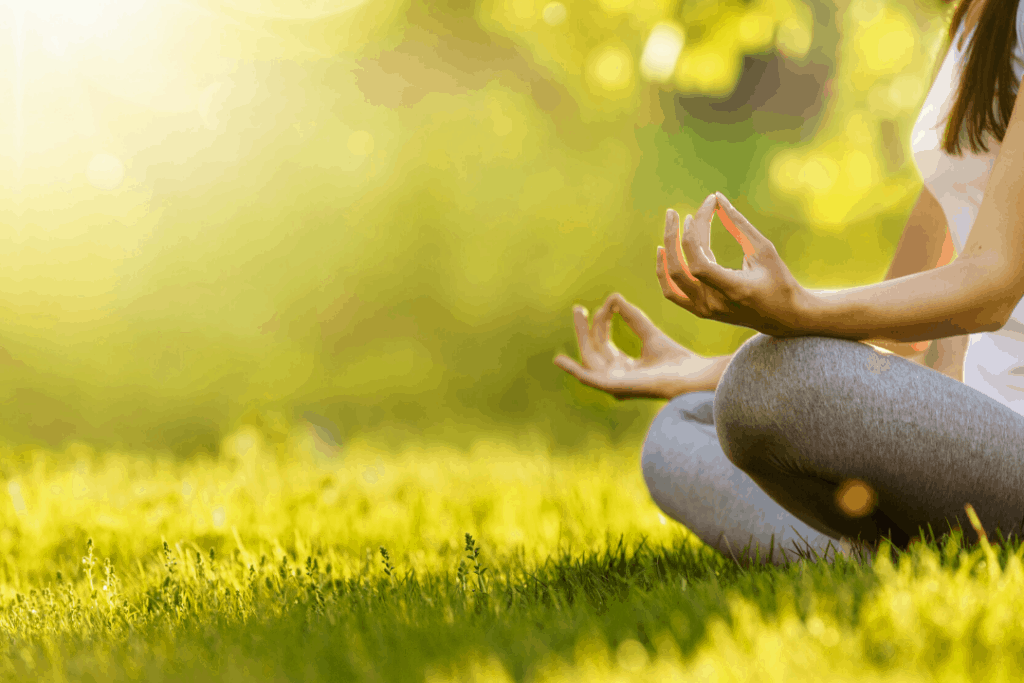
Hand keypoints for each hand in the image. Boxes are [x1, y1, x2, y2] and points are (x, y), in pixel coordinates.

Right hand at [553, 293, 719, 399]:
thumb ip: (632, 317)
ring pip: (589, 357)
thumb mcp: (649, 332)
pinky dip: (573, 370)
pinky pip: (589, 379)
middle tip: (577, 307)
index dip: (601, 322)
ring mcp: (614, 384)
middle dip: (584, 328)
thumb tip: (614, 298)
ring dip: (582, 334)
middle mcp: (616, 377)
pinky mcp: (615, 387)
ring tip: (578, 312)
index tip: (609, 302)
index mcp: (624, 368)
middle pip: (592, 350)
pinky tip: (560, 360)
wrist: (691, 374)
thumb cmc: (676, 359)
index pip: (603, 344)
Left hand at [656, 192, 808, 336]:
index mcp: (733, 290)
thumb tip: (717, 197)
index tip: (695, 214)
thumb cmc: (779, 280)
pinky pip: (672, 292)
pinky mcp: (700, 310)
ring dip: (667, 251)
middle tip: (672, 212)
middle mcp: (714, 304)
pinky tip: (663, 250)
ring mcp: (704, 310)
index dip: (692, 237)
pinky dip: (664, 272)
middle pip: (680, 270)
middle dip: (673, 237)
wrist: (783, 317)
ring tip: (670, 224)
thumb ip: (739, 225)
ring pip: (672, 281)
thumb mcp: (764, 250)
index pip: (699, 265)